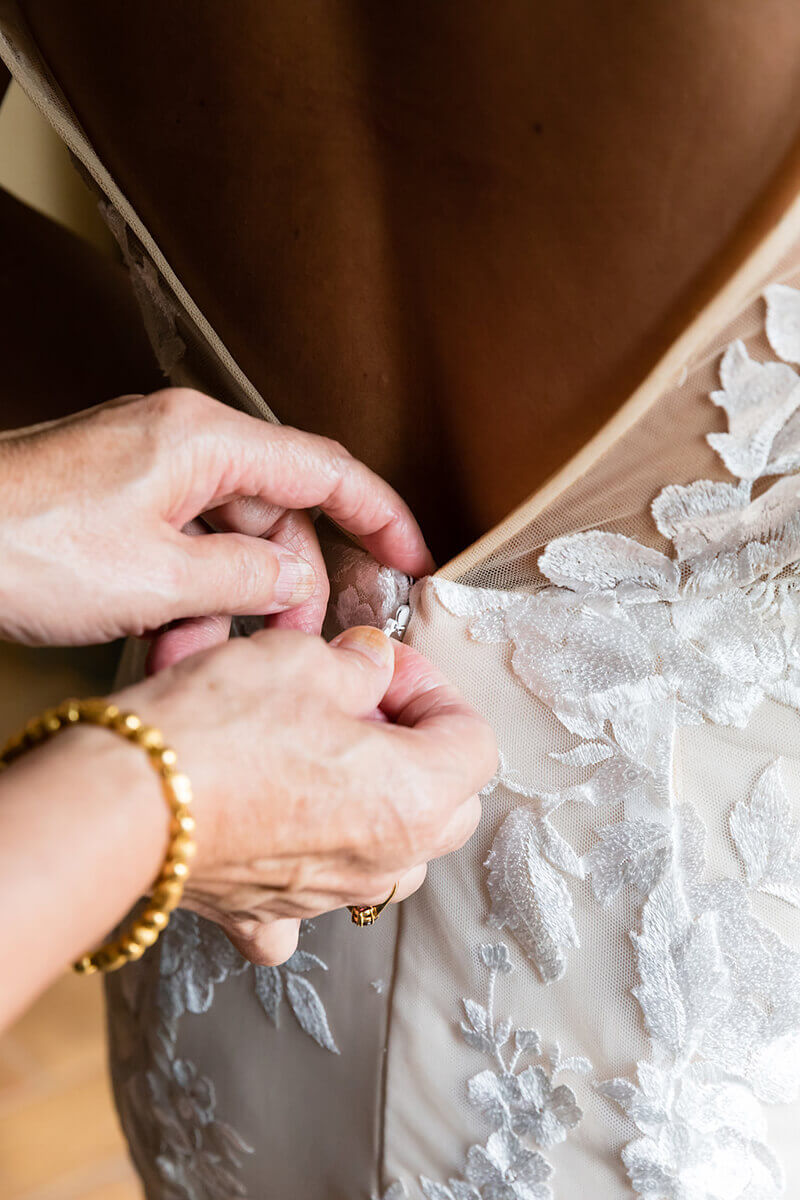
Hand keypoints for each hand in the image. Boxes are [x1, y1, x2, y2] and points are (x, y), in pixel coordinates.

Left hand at [0, 388, 432, 647]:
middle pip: (275, 512)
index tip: (413, 561)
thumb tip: (299, 576)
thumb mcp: (159, 578)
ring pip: (226, 538)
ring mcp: (145, 470)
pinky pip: (180, 546)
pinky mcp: (115, 501)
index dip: (380, 517)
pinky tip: (165, 638)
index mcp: (204, 440)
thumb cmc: (23, 545)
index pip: (324, 470)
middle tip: (288, 644)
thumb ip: (250, 575)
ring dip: (228, 602)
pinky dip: (186, 595)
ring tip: (198, 653)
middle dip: (288, 584)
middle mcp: (180, 442)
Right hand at [115, 624, 497, 963]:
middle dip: (417, 748)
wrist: (127, 800)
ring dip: (377, 805)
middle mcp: (385, 860)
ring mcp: (327, 895)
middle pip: (448, 804)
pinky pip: (309, 906)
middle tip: (361, 706)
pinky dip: (308, 872)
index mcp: (416, 797)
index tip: (383, 666)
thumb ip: (360, 664)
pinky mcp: (266, 911)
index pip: (474, 740)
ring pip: (393, 856)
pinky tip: (283, 833)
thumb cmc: (220, 729)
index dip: (433, 689)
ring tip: (324, 757)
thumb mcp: (304, 660)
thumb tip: (371, 664)